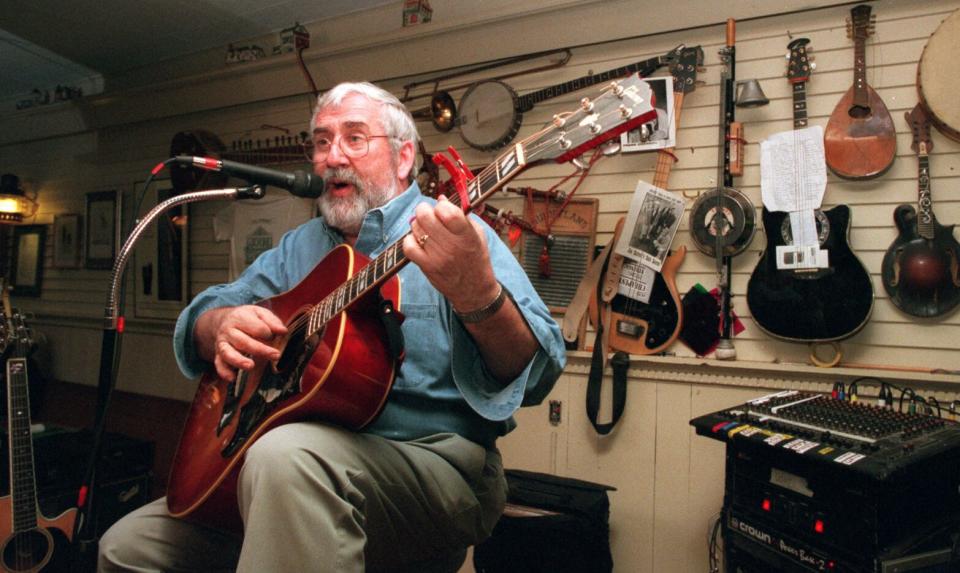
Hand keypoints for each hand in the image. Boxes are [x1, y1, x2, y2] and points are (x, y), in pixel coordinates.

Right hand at [196, 305, 287, 381]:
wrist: (225, 320)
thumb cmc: (248, 318)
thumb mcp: (260, 313)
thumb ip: (272, 321)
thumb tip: (283, 331)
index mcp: (240, 318)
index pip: (256, 327)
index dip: (268, 333)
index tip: (273, 336)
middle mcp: (229, 331)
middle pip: (243, 341)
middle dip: (260, 350)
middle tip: (276, 355)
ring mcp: (222, 343)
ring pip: (228, 353)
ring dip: (239, 361)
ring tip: (250, 366)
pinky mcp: (218, 355)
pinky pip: (219, 364)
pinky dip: (224, 372)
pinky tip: (232, 378)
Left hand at [402, 195, 499, 310]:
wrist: (474, 289)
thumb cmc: (476, 258)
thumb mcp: (476, 233)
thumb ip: (460, 215)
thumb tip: (440, 198)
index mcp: (467, 235)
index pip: (447, 211)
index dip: (441, 205)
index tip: (442, 208)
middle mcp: (452, 246)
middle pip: (425, 216)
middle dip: (425, 211)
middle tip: (429, 215)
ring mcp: (438, 257)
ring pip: (416, 229)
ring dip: (418, 225)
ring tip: (427, 230)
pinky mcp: (427, 267)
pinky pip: (408, 246)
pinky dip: (410, 240)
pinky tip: (418, 241)